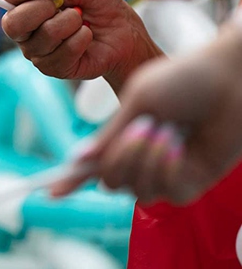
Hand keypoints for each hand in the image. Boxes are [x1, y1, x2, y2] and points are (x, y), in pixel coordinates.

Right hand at [0, 0, 160, 90]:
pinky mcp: (51, 67)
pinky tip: (86, 36)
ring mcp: (35, 49)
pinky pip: (60, 54)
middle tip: (66, 3)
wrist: (123, 29)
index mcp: (23, 0)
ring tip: (81, 19)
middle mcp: (23, 26)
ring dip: (70, 23)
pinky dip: (80, 40)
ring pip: (42, 37)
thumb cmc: (97, 1)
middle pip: (12, 22)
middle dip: (44, 8)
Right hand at [56, 24, 241, 204]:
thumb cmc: (182, 81)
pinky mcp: (192, 182)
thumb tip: (79, 159)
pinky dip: (167, 166)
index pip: (94, 163)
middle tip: (141, 126)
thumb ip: (109, 133)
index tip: (49, 191)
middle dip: (120, 156)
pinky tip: (178, 143)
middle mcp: (143, 156)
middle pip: (111, 181)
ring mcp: (167, 171)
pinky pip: (166, 192)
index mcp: (124, 133)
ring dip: (146, 158)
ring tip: (166, 129)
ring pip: (137, 190)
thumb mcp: (138, 101)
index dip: (70, 179)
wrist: (226, 80)